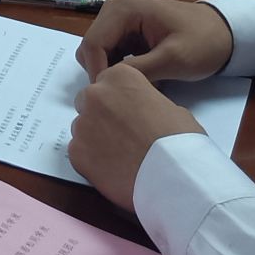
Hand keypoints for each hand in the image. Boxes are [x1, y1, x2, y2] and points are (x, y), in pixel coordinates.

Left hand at [68, 64, 204, 214]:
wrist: (173, 177)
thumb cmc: (179, 141)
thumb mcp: (171, 108)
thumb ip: (146, 103)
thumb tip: (143, 113)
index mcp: (119, 77)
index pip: (109, 81)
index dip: (120, 100)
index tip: (130, 114)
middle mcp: (95, 95)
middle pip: (90, 102)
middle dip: (102, 116)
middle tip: (123, 136)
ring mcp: (82, 123)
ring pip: (83, 128)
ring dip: (96, 138)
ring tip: (120, 157)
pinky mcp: (76, 152)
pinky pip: (79, 152)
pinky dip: (92, 161)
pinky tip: (113, 171)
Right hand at [76, 0, 233, 81]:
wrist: (226, 34)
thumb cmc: (203, 43)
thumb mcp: (173, 60)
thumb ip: (140, 70)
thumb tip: (109, 84)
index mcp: (124, 8)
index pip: (93, 43)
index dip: (98, 73)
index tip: (112, 98)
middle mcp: (115, 8)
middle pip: (91, 47)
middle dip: (104, 72)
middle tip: (124, 95)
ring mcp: (120, 18)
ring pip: (98, 51)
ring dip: (111, 71)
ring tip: (135, 87)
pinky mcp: (127, 30)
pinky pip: (111, 52)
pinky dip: (120, 68)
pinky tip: (140, 79)